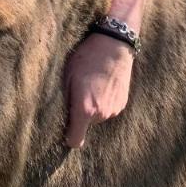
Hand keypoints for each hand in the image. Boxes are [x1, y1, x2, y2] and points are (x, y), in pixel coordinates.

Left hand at [63, 31, 134, 148]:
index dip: (68, 137)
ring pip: (97, 116)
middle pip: (86, 125)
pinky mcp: (123, 103)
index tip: (65, 128)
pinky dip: (104, 101)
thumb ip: (65, 101)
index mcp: (85, 109)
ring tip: (92, 85)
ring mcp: (114, 109)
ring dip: (93, 107)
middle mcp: (101, 114)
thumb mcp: (67, 77)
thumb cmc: (87, 58)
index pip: (75, 140)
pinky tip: (103, 84)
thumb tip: (62, 117)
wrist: (114, 45)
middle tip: (79, 92)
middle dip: (80, 114)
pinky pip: (108, 109)